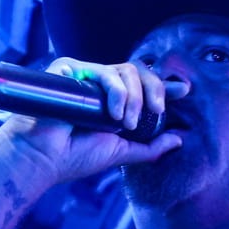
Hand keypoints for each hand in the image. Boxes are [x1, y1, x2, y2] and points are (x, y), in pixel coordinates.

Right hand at [0, 58, 186, 193]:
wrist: (43, 159)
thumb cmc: (74, 158)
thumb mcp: (121, 153)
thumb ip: (150, 147)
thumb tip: (178, 140)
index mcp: (113, 101)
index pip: (143, 85)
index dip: (165, 85)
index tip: (185, 90)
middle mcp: (101, 86)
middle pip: (139, 71)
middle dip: (153, 90)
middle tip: (155, 113)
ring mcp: (84, 76)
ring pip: (124, 69)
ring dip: (132, 96)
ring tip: (124, 122)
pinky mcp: (68, 69)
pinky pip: (100, 69)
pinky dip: (113, 90)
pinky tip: (112, 112)